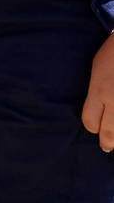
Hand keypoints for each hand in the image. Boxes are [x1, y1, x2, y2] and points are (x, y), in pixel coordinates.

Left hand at [82, 32, 113, 151]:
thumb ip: (97, 92)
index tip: (94, 127)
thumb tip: (98, 110)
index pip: (90, 121)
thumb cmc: (112, 55)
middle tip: (106, 147)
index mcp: (99, 91)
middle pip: (109, 133)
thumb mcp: (97, 71)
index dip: (91, 126)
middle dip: (107, 142)